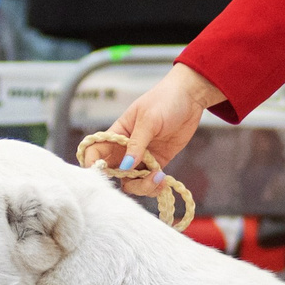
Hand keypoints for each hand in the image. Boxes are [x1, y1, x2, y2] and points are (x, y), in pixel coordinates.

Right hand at [93, 63, 223, 177]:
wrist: (190, 97)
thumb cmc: (165, 100)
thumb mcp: (148, 119)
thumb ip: (137, 143)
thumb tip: (125, 166)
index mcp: (117, 133)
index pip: (96, 152)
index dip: (93, 165)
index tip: (103, 173)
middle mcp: (126, 148)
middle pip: (113, 173)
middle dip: (122, 182)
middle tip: (139, 178)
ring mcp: (142, 156)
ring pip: (132, 182)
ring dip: (142, 187)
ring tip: (158, 177)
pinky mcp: (158, 162)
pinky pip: (150, 181)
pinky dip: (155, 186)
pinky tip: (164, 180)